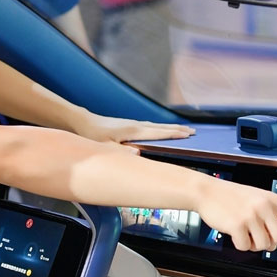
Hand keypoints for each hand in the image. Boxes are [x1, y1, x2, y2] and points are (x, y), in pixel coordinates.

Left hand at [73, 113, 194, 143]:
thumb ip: (122, 152)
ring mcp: (133, 123)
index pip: (158, 133)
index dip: (173, 134)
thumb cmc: (93, 135)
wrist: (83, 121)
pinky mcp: (129, 124)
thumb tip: (139, 154)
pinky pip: (150, 126)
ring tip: (182, 130)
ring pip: (156, 125)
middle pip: (161, 127)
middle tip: (193, 132)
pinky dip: (160, 128)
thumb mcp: (106, 147)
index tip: (187, 134)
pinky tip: (161, 130)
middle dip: (177, 129)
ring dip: (170, 127)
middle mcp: (136, 125)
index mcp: (133, 131)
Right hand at [193, 178, 276, 251]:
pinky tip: (233, 233)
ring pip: (265, 245)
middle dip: (270, 242)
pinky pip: (246, 247)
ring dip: (253, 244)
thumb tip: (271, 242)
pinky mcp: (239, 225)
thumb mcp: (252, 199)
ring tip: (243, 232)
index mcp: (270, 199)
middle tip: (257, 235)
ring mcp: (252, 215)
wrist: (206, 191)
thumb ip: (265, 215)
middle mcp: (264, 206)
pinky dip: (240, 245)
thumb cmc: (228, 196)